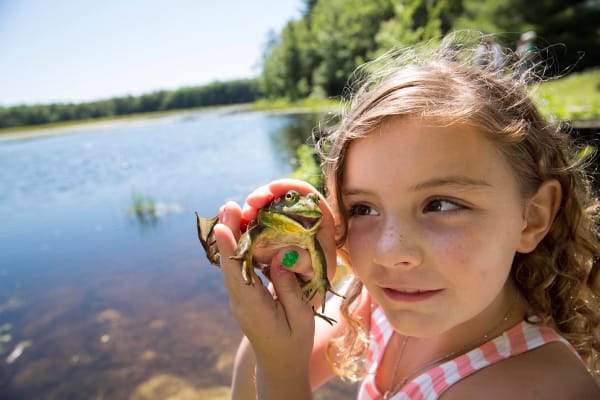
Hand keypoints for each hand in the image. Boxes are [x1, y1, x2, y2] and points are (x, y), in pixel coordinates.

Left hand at [214, 200, 314, 372]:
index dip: (229, 249)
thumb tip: (282, 257)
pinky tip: (239, 230)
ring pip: (229, 264)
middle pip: (229, 264)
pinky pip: (235, 268)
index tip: (222, 225)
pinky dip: (235, 248)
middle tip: (228, 205)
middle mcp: (240, 302)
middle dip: (228, 233)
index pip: (238, 275)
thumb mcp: (300, 319)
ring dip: (230, 237)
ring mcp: (238, 299)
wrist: (279, 365)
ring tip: (231, 210)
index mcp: (254, 309)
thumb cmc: (294, 344)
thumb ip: (290, 289)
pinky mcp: (242, 296)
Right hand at [241, 178, 337, 284]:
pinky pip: (254, 221)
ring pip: (265, 206)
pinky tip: (236, 224)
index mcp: (319, 218)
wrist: (300, 289)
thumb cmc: (313, 279)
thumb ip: (303, 264)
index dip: (288, 187)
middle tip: (251, 203)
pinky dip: (244, 221)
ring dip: (251, 208)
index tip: (271, 190)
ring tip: (242, 216)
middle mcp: (299, 216)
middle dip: (264, 195)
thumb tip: (284, 255)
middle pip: (282, 195)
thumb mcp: (312, 273)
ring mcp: (281, 222)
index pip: (306, 193)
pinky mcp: (266, 231)